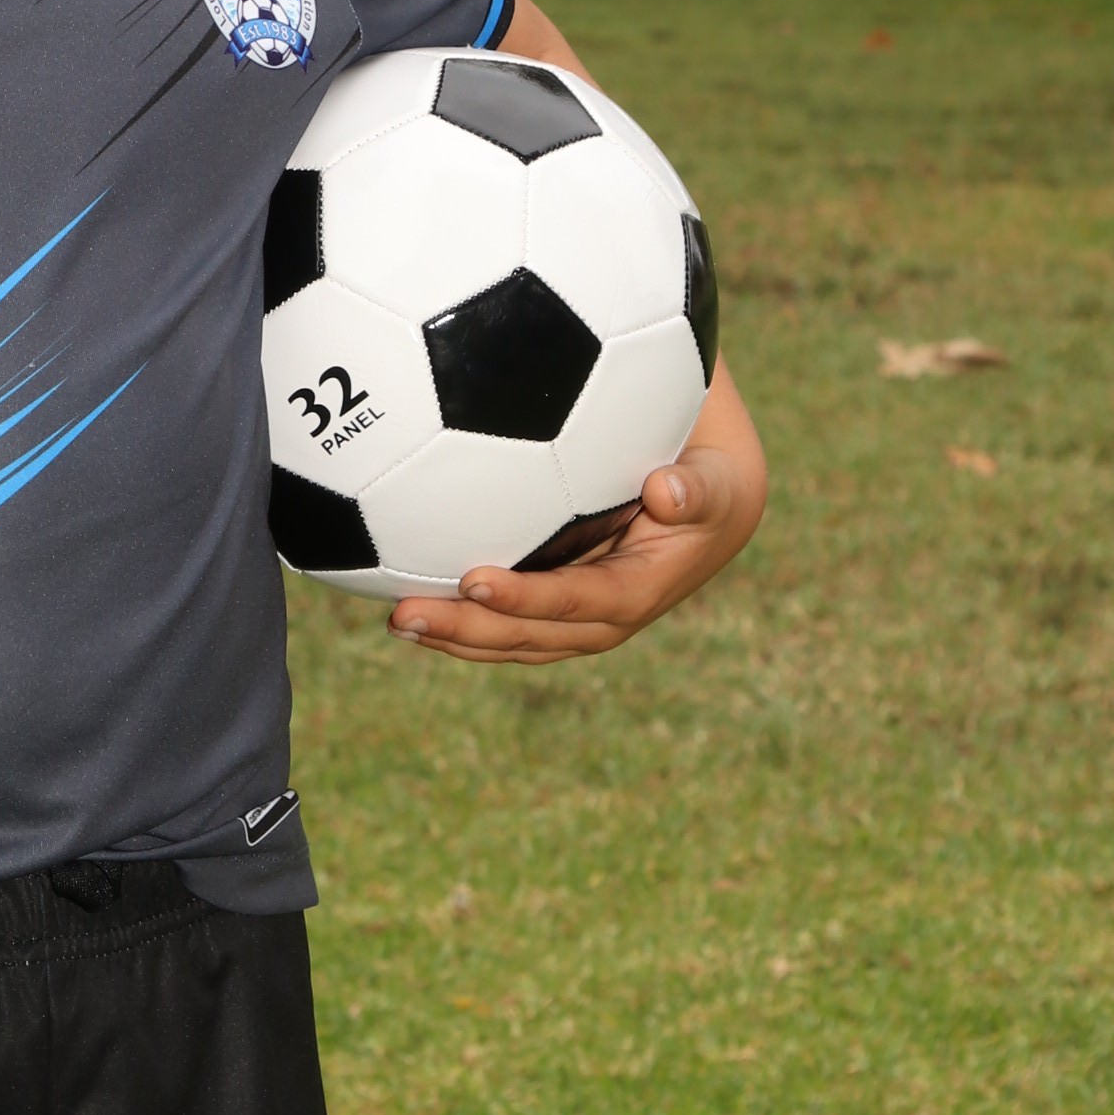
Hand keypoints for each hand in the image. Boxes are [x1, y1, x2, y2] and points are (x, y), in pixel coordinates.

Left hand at [387, 369, 766, 664]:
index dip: (529, 599)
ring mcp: (576, 617)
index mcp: (642, 590)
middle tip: (405, 615)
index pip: (579, 602)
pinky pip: (504, 621)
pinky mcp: (554, 607)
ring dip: (453, 634)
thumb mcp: (717, 477)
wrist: (709, 501)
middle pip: (531, 636)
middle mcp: (605, 617)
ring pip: (509, 638)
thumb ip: (699, 487)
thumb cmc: (710, 476)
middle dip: (469, 631)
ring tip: (396, 619)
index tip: (474, 581)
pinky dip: (461, 617)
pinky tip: (406, 596)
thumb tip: (667, 491)